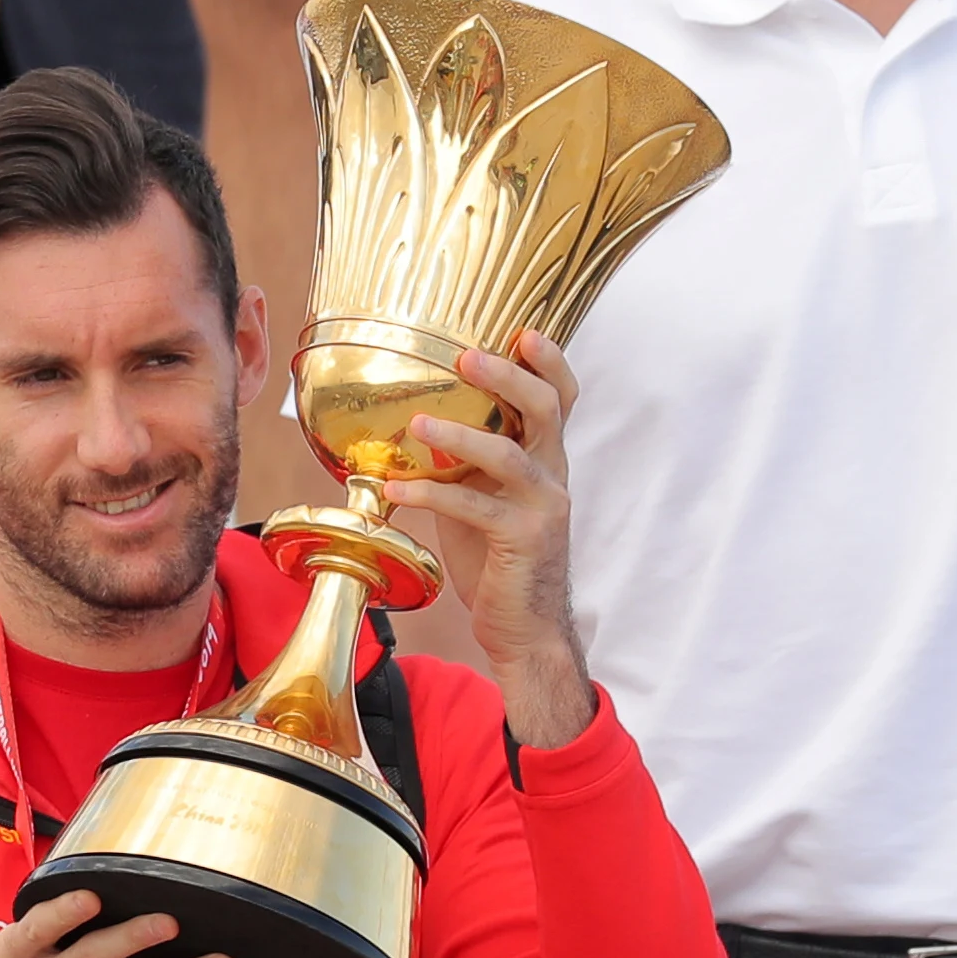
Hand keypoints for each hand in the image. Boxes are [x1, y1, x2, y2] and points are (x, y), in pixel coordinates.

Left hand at [380, 333, 594, 747]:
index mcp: (547, 459)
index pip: (561, 397)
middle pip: (544, 409)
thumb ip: (468, 461)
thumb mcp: (485, 498)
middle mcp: (553, 476)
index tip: (523, 330)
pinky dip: (431, 495)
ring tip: (417, 425)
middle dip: (506, 377)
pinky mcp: (523, 540)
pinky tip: (395, 492)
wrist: (525, 627)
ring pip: (508, 455)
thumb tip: (416, 421)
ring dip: (458, 436)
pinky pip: (473, 508)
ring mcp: (543, 507)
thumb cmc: (497, 559)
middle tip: (466, 357)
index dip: (549, 361)